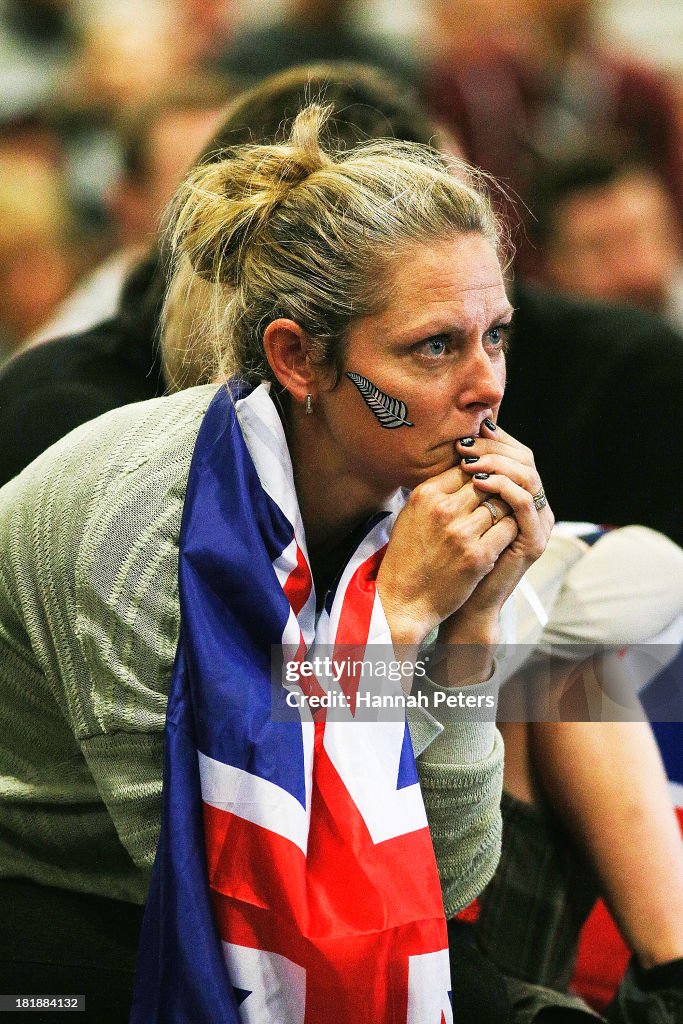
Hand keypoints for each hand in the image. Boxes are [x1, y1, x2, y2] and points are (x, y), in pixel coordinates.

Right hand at [376, 462, 518, 647]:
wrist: (403, 600)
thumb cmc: (406, 557)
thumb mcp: (410, 515)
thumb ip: (435, 493)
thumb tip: (462, 472)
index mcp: (426, 495)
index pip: (466, 469)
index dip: (478, 476)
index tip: (481, 488)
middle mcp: (443, 509)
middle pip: (486, 483)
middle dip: (494, 491)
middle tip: (498, 501)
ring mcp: (462, 533)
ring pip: (501, 504)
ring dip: (505, 510)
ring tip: (501, 518)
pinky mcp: (478, 555)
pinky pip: (508, 528)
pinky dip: (510, 529)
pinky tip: (503, 536)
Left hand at [444, 419, 553, 638]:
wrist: (463, 600)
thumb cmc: (455, 555)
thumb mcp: (460, 510)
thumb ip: (466, 481)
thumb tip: (456, 444)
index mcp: (523, 496)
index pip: (517, 453)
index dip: (494, 440)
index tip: (464, 435)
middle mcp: (536, 507)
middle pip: (525, 459)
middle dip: (494, 447)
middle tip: (465, 445)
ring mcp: (540, 523)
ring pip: (528, 476)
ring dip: (497, 463)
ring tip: (469, 462)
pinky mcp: (535, 540)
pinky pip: (524, 503)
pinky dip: (502, 487)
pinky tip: (478, 482)